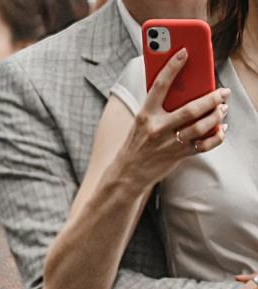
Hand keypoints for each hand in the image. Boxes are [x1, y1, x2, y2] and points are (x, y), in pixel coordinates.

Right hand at [117, 53, 228, 191]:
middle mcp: (157, 129)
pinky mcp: (178, 155)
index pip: (159, 86)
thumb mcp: (142, 121)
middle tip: (223, 92)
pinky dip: (217, 136)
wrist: (127, 173)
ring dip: (217, 115)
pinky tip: (222, 128)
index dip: (172, 67)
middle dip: (212, 98)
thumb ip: (160, 105)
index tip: (185, 51)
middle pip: (191, 109)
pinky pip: (204, 145)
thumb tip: (187, 86)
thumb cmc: (138, 141)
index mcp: (145, 115)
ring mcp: (169, 143)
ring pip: (201, 126)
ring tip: (223, 108)